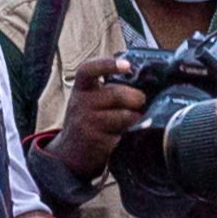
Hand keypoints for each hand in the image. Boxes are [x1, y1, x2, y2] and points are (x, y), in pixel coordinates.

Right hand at [51, 54, 146, 179]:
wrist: (69, 152)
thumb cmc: (88, 120)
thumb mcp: (91, 100)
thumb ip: (110, 89)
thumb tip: (147, 83)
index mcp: (82, 88)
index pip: (89, 70)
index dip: (107, 65)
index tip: (126, 66)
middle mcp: (80, 103)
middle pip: (118, 94)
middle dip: (137, 99)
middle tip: (140, 103)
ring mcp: (86, 122)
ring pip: (126, 116)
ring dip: (136, 119)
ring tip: (133, 122)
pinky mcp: (96, 141)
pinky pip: (124, 134)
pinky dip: (131, 135)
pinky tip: (125, 136)